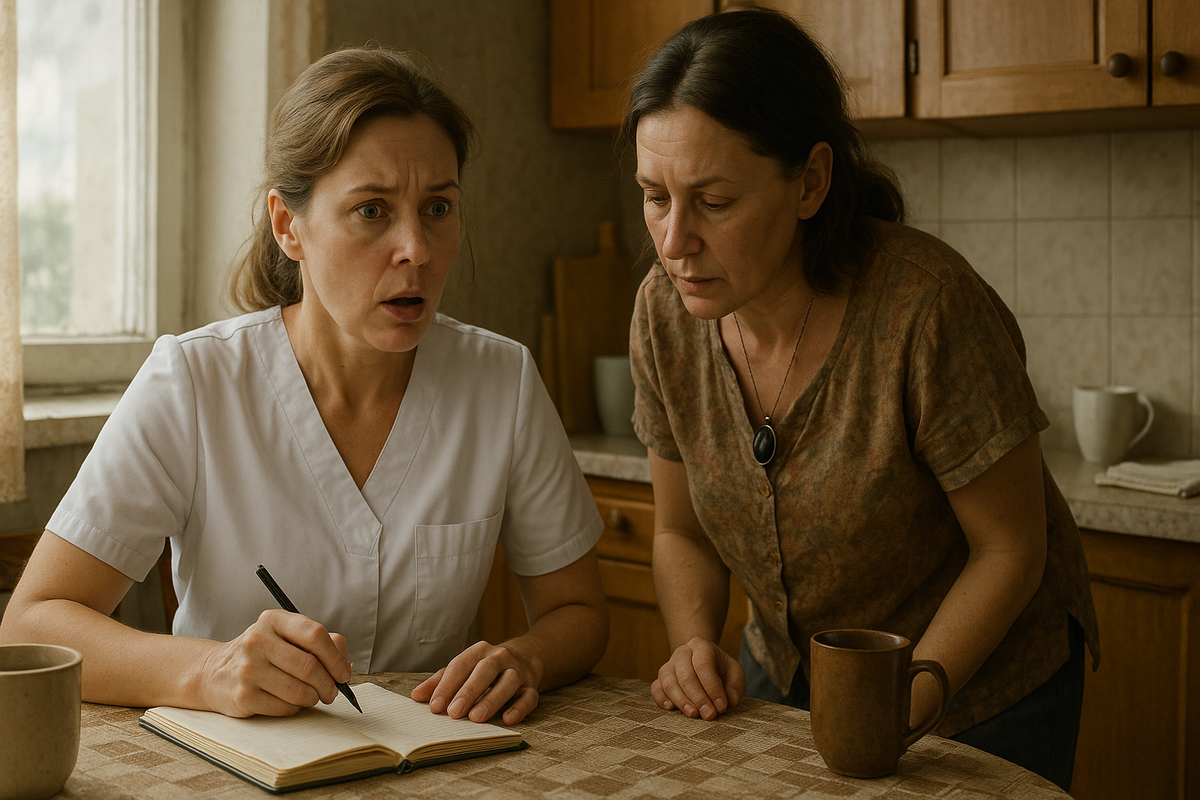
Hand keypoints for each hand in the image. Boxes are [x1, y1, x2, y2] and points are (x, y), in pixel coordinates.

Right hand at [198, 609, 350, 717]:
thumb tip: (345, 665)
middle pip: (310, 666)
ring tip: (312, 696)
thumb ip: (320, 643)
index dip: (335, 657)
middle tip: (331, 691)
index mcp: (273, 620)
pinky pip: (285, 708)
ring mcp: (248, 669)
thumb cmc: (262, 654)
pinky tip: (290, 702)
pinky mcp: (243, 696)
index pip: (315, 634)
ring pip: (299, 691)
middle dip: (328, 684)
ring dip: (313, 698)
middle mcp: (257, 640)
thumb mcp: (287, 637)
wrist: (213, 672)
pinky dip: (295, 708)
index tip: (343, 673)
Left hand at [410, 640, 542, 724]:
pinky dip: (520, 708)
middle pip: (485, 670)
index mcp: (479, 651)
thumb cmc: (486, 668)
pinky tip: (508, 719)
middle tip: (454, 713)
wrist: (527, 656)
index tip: (434, 706)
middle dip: (468, 691)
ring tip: (476, 718)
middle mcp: (500, 657)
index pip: (461, 665)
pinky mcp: (532, 686)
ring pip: (507, 682)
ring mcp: (518, 671)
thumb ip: (440, 681)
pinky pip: (529, 696)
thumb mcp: (464, 668)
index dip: (447, 685)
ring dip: (492, 700)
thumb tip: (417, 696)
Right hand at [651, 637, 744, 720]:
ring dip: (681, 701)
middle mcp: (682, 652)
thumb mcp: (734, 672)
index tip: (722, 706)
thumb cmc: (720, 670)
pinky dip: (661, 699)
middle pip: (686, 675)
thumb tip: (730, 700)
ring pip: (669, 682)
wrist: (701, 662)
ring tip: (693, 714)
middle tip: (709, 715)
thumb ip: (736, 685)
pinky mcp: (659, 679)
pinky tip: (671, 708)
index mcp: (701, 646)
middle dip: (699, 698)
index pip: (704, 664)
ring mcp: (668, 665)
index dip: (712, 687)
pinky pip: (656, 688)